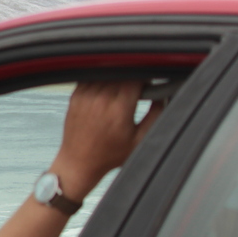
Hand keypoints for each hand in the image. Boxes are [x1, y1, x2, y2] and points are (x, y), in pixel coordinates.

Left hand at [52, 80, 161, 196]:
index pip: (135, 79)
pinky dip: (100, 80)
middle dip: (132, 78)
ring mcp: (85, 96)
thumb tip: (162, 95)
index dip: (145, 78)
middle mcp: (100, 100)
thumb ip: (155, 115)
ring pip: (105, 74)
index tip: (149, 83)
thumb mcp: (140, 139)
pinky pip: (90, 78)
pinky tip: (106, 90)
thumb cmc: (109, 155)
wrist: (79, 162)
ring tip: (122, 90)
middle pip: (121, 74)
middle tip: (137, 88)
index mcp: (118, 109)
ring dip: (116, 77)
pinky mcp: (75, 97)